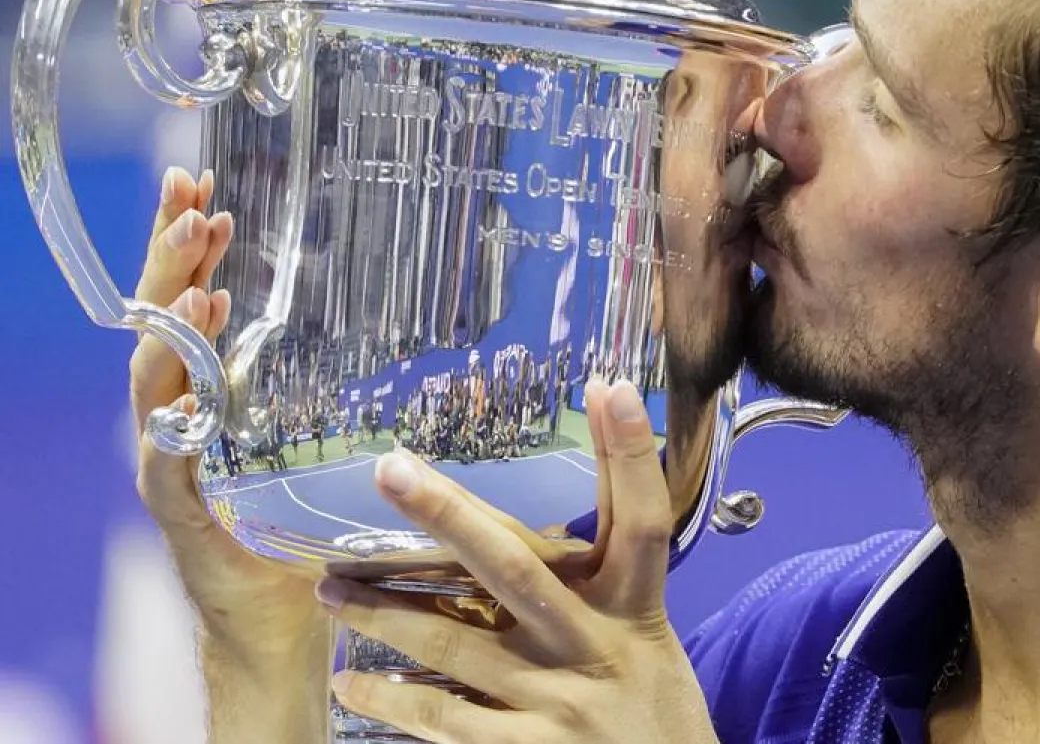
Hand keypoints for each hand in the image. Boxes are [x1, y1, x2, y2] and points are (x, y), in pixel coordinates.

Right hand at [131, 168, 326, 658]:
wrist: (285, 622)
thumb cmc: (316, 526)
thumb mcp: (333, 439)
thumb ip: (351, 384)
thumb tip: (432, 319)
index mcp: (214, 391)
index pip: (192, 301)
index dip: (191, 246)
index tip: (204, 187)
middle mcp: (181, 416)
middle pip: (163, 322)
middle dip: (171, 258)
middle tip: (190, 198)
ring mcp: (172, 462)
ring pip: (155, 379)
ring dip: (172, 323)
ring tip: (199, 274)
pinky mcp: (182, 513)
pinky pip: (166, 460)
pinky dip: (171, 421)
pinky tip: (182, 382)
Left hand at [319, 379, 717, 743]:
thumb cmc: (651, 701)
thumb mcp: (647, 628)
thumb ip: (610, 565)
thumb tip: (596, 471)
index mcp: (637, 607)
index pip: (642, 518)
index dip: (628, 453)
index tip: (606, 386)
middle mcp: (597, 646)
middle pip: (518, 569)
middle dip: (451, 514)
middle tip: (390, 469)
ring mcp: (559, 705)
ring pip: (456, 645)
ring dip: (384, 611)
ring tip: (330, 587)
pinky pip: (446, 722)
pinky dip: (394, 699)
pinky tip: (352, 682)